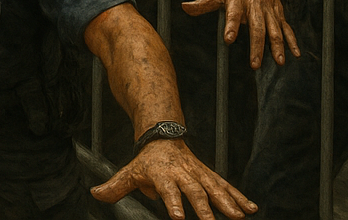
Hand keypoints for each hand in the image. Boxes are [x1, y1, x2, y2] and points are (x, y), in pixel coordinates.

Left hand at [91, 137, 254, 219]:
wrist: (163, 136)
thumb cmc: (146, 161)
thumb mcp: (129, 171)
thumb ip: (115, 187)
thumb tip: (95, 194)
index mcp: (162, 174)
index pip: (167, 190)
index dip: (173, 203)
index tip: (179, 218)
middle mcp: (182, 173)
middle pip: (193, 190)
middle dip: (203, 207)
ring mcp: (198, 173)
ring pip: (214, 187)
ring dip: (227, 203)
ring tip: (238, 217)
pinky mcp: (209, 175)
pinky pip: (226, 186)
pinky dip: (239, 197)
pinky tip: (251, 209)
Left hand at [182, 0, 298, 67]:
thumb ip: (203, 4)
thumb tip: (184, 7)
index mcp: (237, 1)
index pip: (233, 14)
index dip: (231, 26)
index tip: (228, 39)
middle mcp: (254, 6)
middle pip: (257, 27)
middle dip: (257, 46)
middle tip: (254, 64)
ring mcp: (269, 11)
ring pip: (274, 30)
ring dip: (277, 46)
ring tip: (278, 62)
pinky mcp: (278, 14)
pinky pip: (287, 28)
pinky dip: (292, 41)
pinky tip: (294, 54)